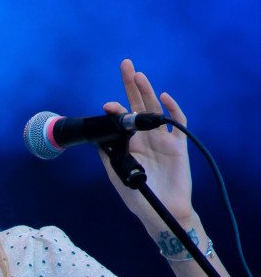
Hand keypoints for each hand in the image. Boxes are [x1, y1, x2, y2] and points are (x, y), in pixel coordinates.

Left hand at [100, 59, 195, 238]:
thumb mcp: (118, 176)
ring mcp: (162, 139)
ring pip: (155, 109)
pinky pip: (178, 123)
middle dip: (132, 85)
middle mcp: (145, 137)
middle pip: (138, 105)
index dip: (116, 110)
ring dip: (147, 92)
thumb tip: (97, 138)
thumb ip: (109, 157)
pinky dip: (173, 109)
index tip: (107, 105)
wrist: (162, 211)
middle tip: (126, 65)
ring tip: (138, 76)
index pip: (122, 119)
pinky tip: (164, 97)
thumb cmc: (139, 197)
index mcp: (130, 144)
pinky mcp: (179, 145)